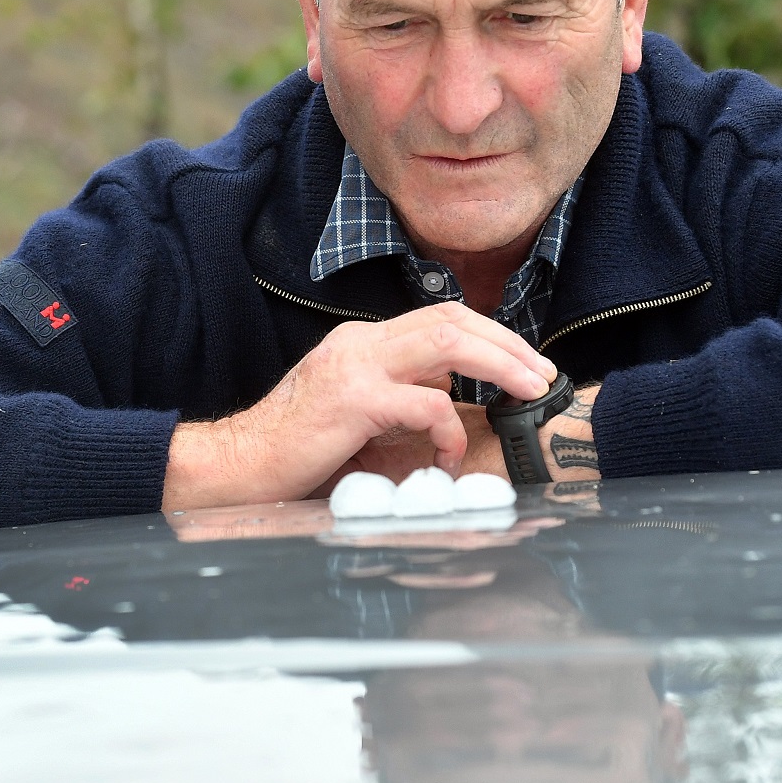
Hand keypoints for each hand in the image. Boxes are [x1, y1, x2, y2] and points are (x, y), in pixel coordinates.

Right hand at [163, 302, 556, 511]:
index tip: (524, 362)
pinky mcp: (353, 401)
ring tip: (529, 391)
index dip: (490, 334)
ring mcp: (356, 367)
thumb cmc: (295, 448)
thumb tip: (445, 390)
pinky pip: (425, 403)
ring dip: (500, 365)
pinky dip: (450, 427)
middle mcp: (360, 343)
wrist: (239, 464)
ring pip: (446, 344)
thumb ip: (398, 395)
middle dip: (507, 344)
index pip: (440, 318)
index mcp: (362, 342)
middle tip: (542, 374)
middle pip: (451, 320)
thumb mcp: (355, 412)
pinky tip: (450, 454)